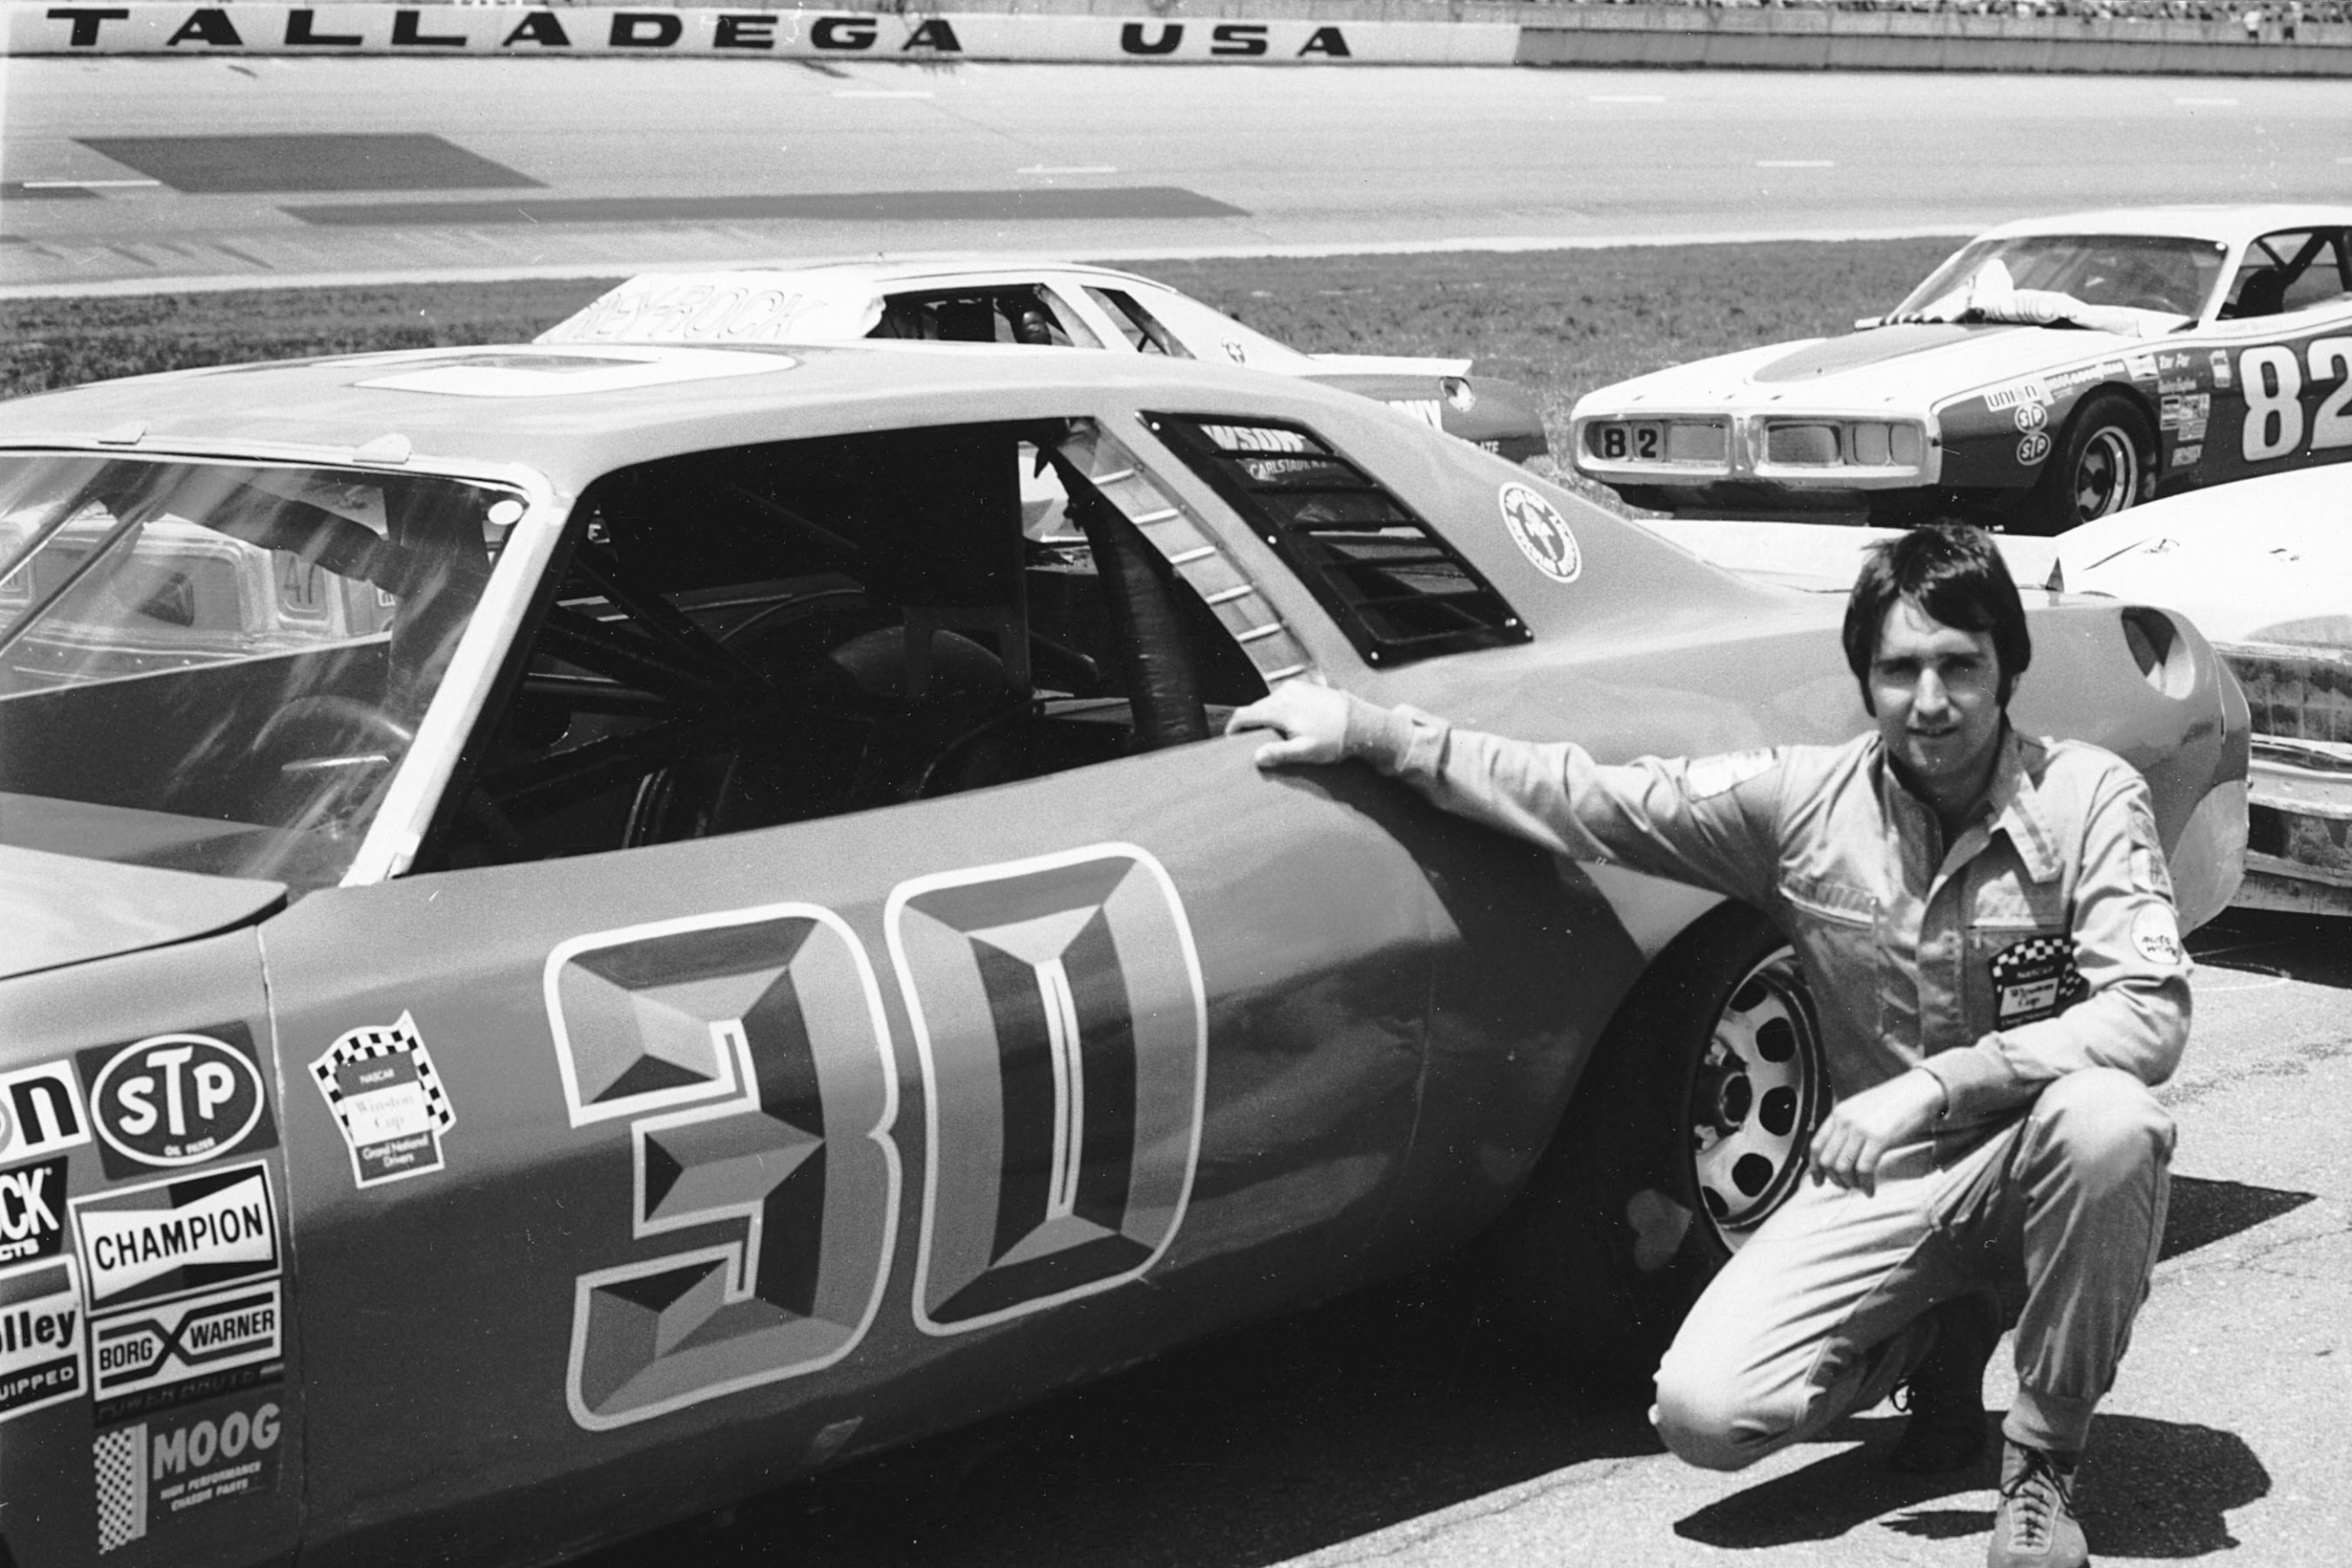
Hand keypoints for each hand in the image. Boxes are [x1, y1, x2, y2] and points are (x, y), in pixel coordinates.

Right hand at [1225, 680, 1350, 768]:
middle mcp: (1284, 694)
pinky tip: (1291, 724)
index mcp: (1280, 709)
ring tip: (1276, 735)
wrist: (1361, 723)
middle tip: (1253, 741)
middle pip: (1255, 708)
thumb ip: (1278, 753)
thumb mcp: (1305, 751)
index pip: (1244, 715)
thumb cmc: (1335, 738)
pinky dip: (1281, 710)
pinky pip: (1284, 698)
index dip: (1233, 727)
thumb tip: (1257, 757)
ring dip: (1267, 717)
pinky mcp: (1305, 687)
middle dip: (1251, 724)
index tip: (1230, 738)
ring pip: (1270, 702)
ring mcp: (1295, 688)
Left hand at [1807, 1069, 1944, 1195]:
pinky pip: (1864, 1169)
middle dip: (1834, 1179)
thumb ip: (1847, 1127)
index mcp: (1839, 1112)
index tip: (1818, 1182)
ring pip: (1843, 1167)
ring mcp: (1861, 1129)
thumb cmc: (1894, 1102)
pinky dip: (1866, 1185)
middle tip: (1845, 1187)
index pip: (1816, 1145)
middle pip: (1827, 1160)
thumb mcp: (1861, 1110)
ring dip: (1850, 1183)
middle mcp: (1845, 1120)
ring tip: (1860, 1187)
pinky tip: (1871, 1191)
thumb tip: (1838, 1155)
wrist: (1919, 1091)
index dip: (1814, 1167)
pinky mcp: (1879, 1138)